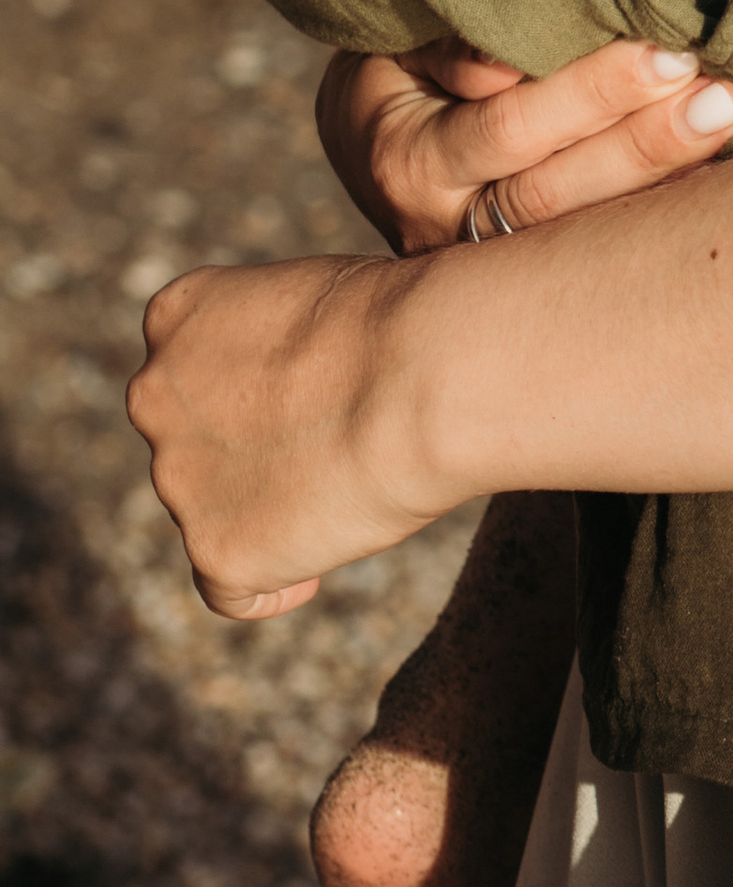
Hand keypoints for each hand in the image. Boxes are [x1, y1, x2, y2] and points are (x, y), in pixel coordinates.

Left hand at [129, 249, 426, 618]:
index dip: (243, 388)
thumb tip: (294, 385)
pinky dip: (270, 586)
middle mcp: (157, 397)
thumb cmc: (397, 320)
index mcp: (176, 317)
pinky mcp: (214, 550)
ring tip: (347, 490)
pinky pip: (231, 591)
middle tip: (325, 446)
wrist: (421, 376)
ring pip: (210, 510)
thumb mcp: (313, 295)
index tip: (296, 396)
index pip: (188, 365)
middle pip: (191, 440)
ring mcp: (179, 480)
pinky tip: (313, 576)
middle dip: (244, 449)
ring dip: (263, 507)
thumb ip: (274, 339)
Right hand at [318, 34, 732, 253]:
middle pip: (556, 191)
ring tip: (728, 125)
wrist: (368, 136)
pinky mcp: (525, 275)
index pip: (510, 128)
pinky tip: (722, 178)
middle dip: (646, 142)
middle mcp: (445, 226)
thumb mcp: (405, 39)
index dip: (593, 92)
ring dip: (663, 177)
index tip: (670, 54)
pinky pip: (595, 248)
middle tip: (723, 97)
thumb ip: (453, 44)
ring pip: (581, 229)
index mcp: (410, 158)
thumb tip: (505, 64)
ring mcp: (483, 262)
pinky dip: (657, 211)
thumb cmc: (400, 61)